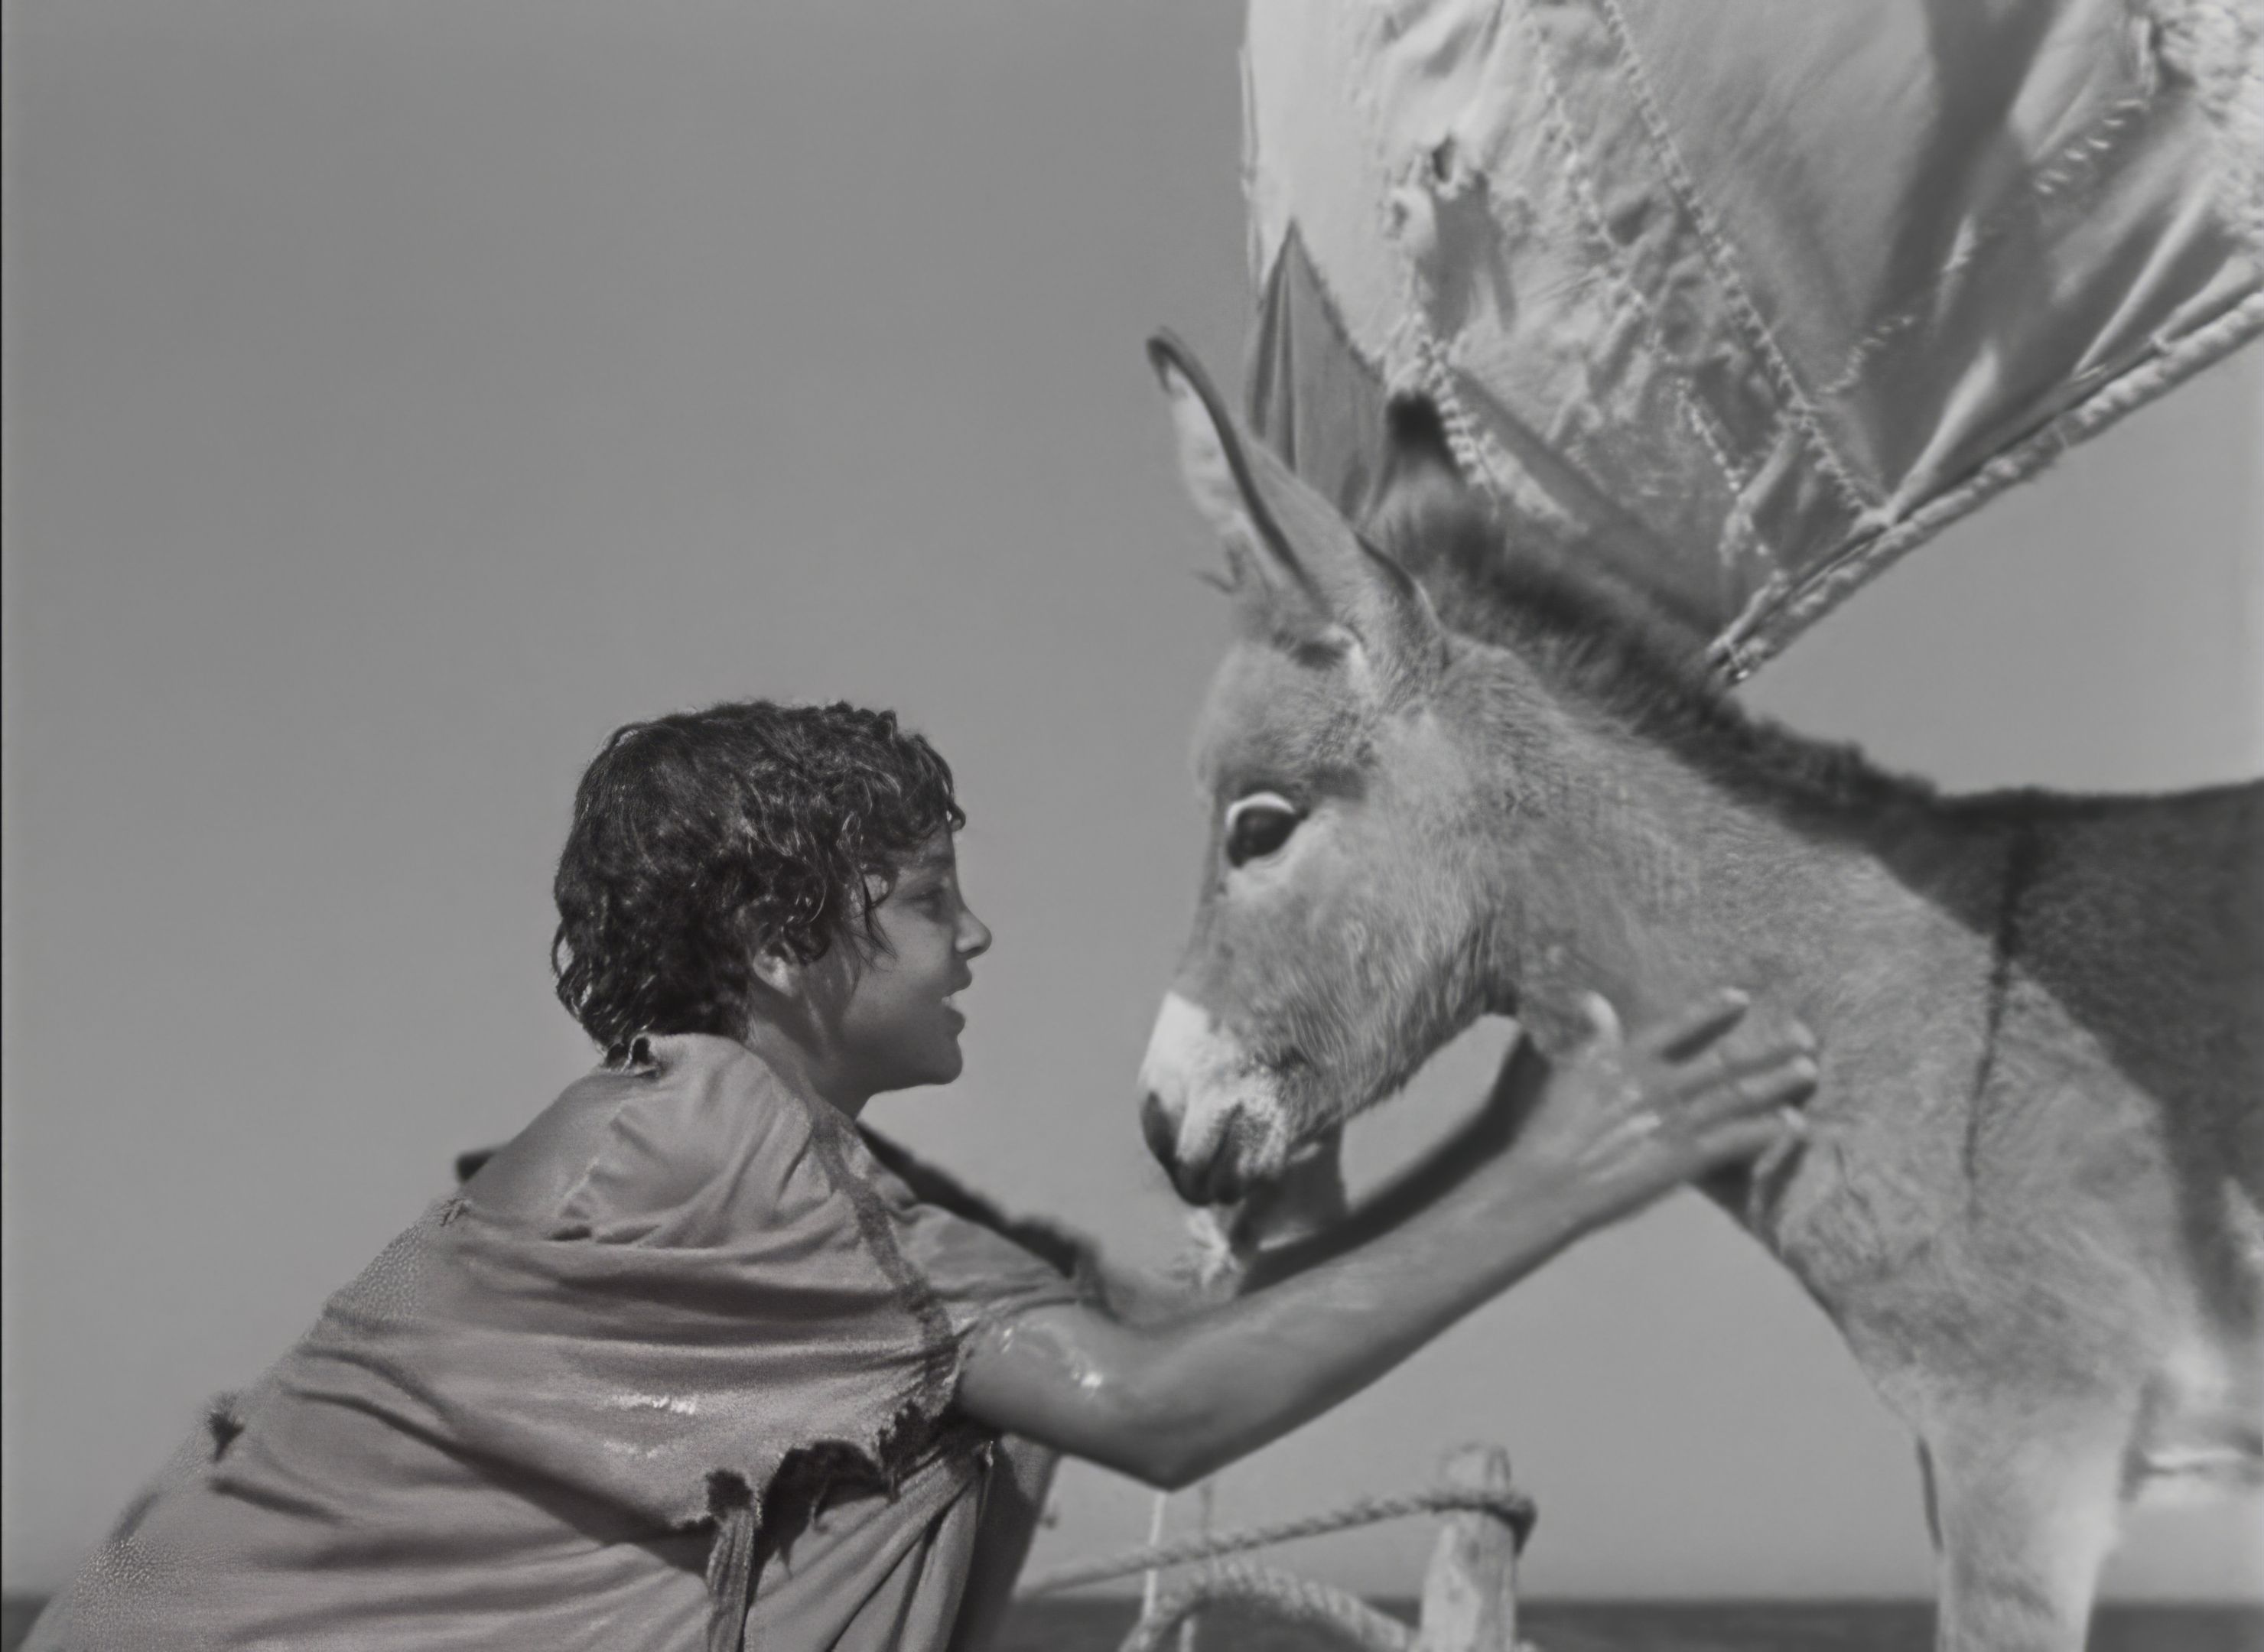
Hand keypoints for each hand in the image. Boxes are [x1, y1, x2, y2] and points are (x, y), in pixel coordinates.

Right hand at [1482, 988, 1815, 1230]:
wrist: (1546, 1182)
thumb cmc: (1549, 1129)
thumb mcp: (1566, 1071)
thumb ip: (1592, 1036)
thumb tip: (1595, 998)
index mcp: (1627, 1061)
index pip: (1677, 1027)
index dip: (1711, 1011)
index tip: (1742, 998)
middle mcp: (1657, 1085)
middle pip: (1723, 1062)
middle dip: (1767, 1050)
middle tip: (1805, 1037)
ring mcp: (1672, 1123)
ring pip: (1737, 1097)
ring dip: (1776, 1084)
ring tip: (1809, 1072)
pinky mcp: (1681, 1160)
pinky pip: (1734, 1141)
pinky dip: (1765, 1131)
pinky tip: (1793, 1125)